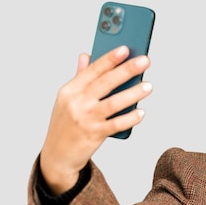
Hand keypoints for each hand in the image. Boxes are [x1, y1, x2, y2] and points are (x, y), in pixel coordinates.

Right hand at [39, 45, 151, 194]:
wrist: (57, 156)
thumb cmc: (65, 124)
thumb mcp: (67, 100)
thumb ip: (79, 78)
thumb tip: (86, 56)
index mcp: (70, 90)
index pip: (92, 70)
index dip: (109, 59)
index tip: (125, 48)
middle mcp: (76, 103)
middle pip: (105, 83)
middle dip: (126, 70)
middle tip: (145, 61)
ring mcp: (85, 119)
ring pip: (114, 103)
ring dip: (133, 93)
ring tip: (148, 86)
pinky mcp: (94, 135)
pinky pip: (116, 125)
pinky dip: (130, 118)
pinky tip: (141, 112)